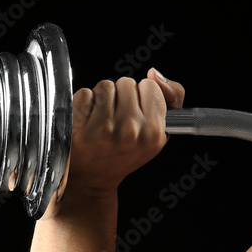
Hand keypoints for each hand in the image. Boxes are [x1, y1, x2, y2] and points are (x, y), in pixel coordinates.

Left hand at [66, 68, 184, 199]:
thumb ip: (171, 97)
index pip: (150, 86)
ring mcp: (103, 129)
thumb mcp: (159, 130)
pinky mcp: (79, 127)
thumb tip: (153, 73)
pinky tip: (87, 121)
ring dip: (103, 98)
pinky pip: (85, 93)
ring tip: (101, 120)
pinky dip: (84, 103)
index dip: (142, 96)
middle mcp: (130, 131)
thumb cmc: (125, 152)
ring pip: (105, 86)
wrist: (93, 179)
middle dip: (121, 96)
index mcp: (154, 133)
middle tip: (116, 119)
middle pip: (126, 83)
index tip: (136, 112)